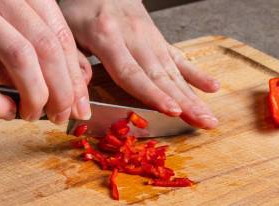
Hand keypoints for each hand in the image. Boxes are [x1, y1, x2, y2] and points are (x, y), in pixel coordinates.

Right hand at [0, 0, 91, 123]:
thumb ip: (24, 42)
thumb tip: (63, 81)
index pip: (60, 34)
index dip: (75, 75)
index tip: (80, 103)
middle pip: (47, 47)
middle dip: (62, 91)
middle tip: (61, 116)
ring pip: (19, 59)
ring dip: (34, 96)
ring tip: (32, 116)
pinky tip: (0, 112)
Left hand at [59, 0, 219, 128]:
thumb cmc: (79, 9)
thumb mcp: (66, 32)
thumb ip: (74, 64)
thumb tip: (79, 100)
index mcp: (107, 36)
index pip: (132, 73)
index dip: (153, 95)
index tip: (173, 111)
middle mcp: (135, 37)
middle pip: (162, 76)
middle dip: (185, 103)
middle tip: (205, 123)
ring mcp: (150, 38)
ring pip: (174, 72)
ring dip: (194, 97)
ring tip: (210, 118)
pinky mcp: (158, 39)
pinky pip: (179, 58)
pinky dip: (195, 75)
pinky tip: (212, 88)